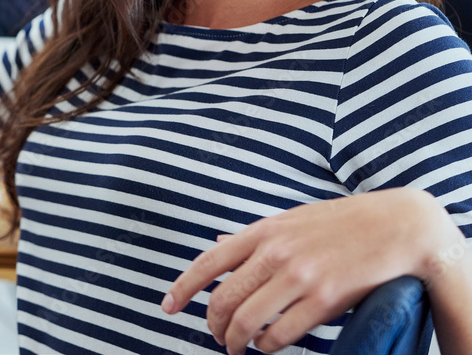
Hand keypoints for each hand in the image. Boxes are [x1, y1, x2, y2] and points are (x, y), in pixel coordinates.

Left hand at [162, 188, 457, 353]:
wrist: (395, 226)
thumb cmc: (339, 223)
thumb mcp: (290, 220)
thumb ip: (253, 237)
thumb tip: (218, 243)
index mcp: (263, 231)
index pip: (209, 262)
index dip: (183, 288)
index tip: (168, 308)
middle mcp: (275, 253)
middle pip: (224, 298)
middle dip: (214, 324)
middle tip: (216, 336)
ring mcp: (300, 276)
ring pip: (249, 320)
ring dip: (237, 341)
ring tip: (237, 347)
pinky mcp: (325, 299)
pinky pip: (282, 334)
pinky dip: (269, 346)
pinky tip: (269, 346)